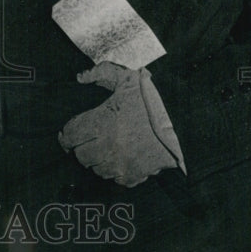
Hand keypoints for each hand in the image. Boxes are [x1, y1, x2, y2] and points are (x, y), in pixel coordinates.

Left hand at [58, 61, 182, 186]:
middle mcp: (107, 146)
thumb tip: (80, 77)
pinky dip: (114, 171)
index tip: (65, 134)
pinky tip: (120, 159)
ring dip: (96, 160)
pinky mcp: (135, 175)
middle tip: (87, 140)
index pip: (70, 136)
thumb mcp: (127, 77)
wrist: (185, 122)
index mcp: (101, 122)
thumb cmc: (152, 100)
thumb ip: (101, 72)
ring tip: (104, 149)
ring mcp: (121, 164)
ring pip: (96, 169)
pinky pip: (115, 179)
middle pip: (80, 155)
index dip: (65, 135)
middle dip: (81, 147)